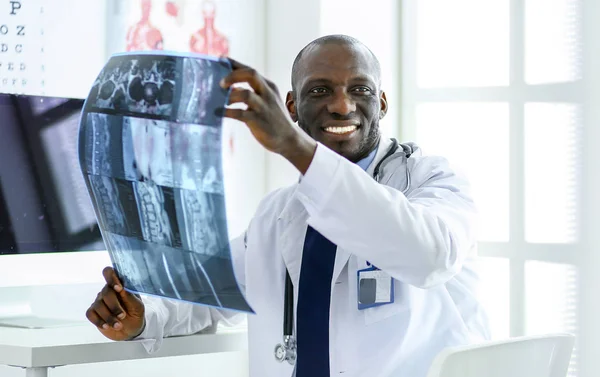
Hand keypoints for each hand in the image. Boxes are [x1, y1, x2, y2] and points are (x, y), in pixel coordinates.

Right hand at [86, 267, 145, 340]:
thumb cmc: (135, 313)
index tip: (119, 288)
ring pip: (98, 305)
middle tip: (122, 316)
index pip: (110, 273)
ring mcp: (99, 302)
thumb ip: (130, 296)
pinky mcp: (94, 313)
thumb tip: (121, 289)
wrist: (131, 330)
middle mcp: (107, 291)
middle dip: (114, 306)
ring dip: (109, 317)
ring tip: (119, 325)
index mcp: (119, 285)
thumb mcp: (137, 306)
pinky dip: (99, 321)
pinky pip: (90, 314)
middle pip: (105, 292)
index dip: (112, 278)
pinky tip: (107, 326)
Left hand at [220, 58, 316, 173]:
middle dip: (233, 75)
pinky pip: (240, 113)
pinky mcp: (259, 121)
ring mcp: (264, 107)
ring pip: (245, 94)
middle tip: (220, 84)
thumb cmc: (273, 120)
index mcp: (268, 87)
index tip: (221, 60)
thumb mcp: (266, 102)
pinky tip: (221, 113)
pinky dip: (228, 112)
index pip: (250, 70)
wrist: (289, 140)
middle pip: (251, 74)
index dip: (234, 64)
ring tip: (221, 102)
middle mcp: (267, 93)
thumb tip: (230, 88)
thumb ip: (250, 93)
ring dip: (230, 96)